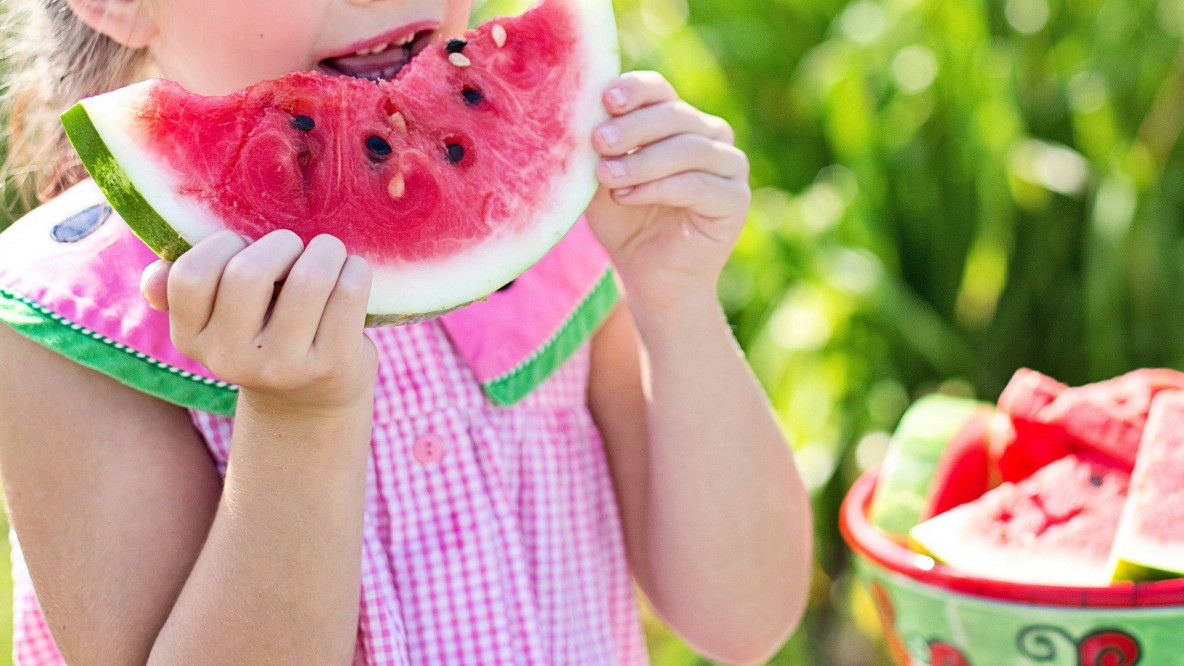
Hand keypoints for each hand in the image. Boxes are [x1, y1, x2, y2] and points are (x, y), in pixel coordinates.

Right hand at [139, 230, 377, 416]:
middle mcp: (231, 360)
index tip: (245, 247)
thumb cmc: (262, 334)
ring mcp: (284, 367)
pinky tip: (352, 273)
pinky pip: (348, 294)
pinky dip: (355, 270)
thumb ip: (182, 290)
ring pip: (309, 279)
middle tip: (295, 249)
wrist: (310, 401)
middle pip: (249, 273)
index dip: (222, 245)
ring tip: (328, 254)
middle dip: (281, 243)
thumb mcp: (217, 319)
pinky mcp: (332, 366)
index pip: (190, 276)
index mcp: (192, 338)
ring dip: (325, 250)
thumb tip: (153, 279)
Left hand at [585, 71, 750, 314]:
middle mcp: (710, 135)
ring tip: (607, 176)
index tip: (605, 99)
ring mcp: (729, 166)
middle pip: (674, 115)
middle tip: (598, 141)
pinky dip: (659, 188)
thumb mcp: (602, 179)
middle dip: (632, 127)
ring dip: (642, 161)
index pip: (659, 90)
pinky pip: (699, 184)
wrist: (649, 277)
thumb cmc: (624, 222)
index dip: (634, 90)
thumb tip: (580, 112)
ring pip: (688, 148)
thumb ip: (599, 147)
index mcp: (678, 120)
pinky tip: (626, 196)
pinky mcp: (736, 199)